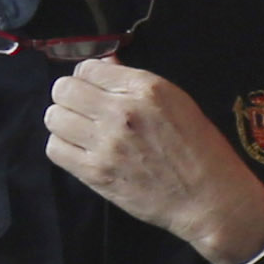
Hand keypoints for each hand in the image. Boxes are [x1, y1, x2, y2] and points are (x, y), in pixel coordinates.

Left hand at [44, 59, 263, 263]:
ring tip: (81, 131)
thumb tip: (104, 65)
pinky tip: (80, 151)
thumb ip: (136, 83)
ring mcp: (106, 143)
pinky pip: (55, 149)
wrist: (209, 199)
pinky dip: (63, 147)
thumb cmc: (201, 148)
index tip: (96, 91)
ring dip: (64, 122)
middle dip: (71, 96)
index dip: (88, 78)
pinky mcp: (96, 173)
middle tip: (84, 110)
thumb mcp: (178, 102)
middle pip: (64, 89)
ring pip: (54, 118)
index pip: (88, 68)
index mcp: (146, 88)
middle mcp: (122, 111)